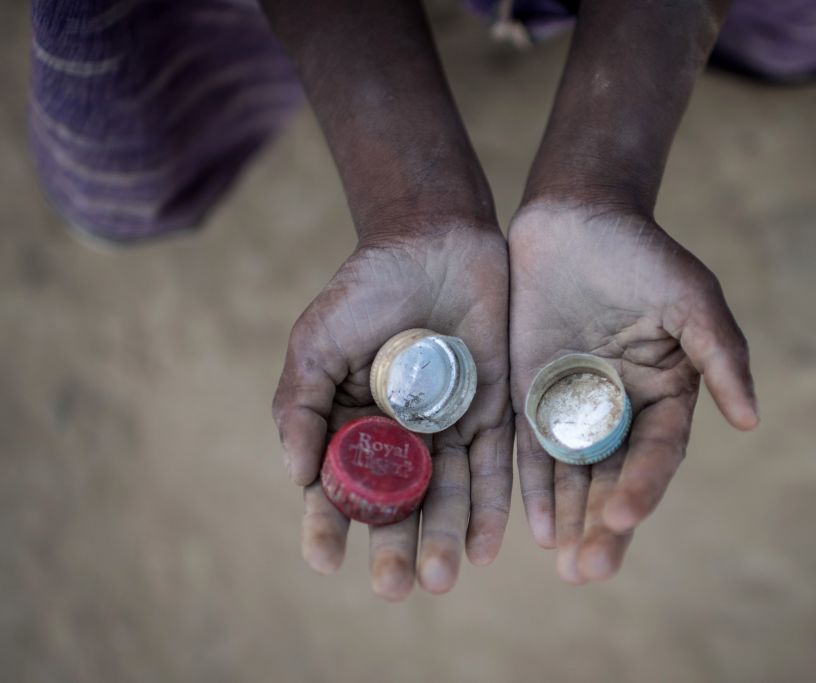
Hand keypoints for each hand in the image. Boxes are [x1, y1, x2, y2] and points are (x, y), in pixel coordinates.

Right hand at [273, 222, 511, 599]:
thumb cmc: (366, 287)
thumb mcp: (318, 341)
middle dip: (396, 548)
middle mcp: (402, 435)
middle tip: (395, 586)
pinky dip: (493, 506)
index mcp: (352, 422)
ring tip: (441, 579)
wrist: (434, 238)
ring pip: (447, 494)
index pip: (338, 485)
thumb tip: (297, 476)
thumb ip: (301, 404)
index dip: (327, 524)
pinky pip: (496, 466)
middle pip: (397, 504)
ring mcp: (449, 426)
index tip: (324, 559)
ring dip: (444, 537)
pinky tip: (486, 546)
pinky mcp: (495, 411)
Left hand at [509, 202, 757, 583]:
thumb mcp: (691, 298)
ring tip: (566, 564)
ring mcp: (574, 406)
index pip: (659, 453)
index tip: (621, 516)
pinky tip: (534, 525)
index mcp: (666, 393)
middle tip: (589, 570)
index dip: (644, 486)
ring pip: (575, 474)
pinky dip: (534, 486)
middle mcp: (622, 409)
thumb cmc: (642, 253)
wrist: (575, 217)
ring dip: (571, 518)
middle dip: (604, 523)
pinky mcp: (530, 395)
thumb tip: (751, 420)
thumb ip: (720, 355)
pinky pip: (531, 449)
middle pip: (616, 477)